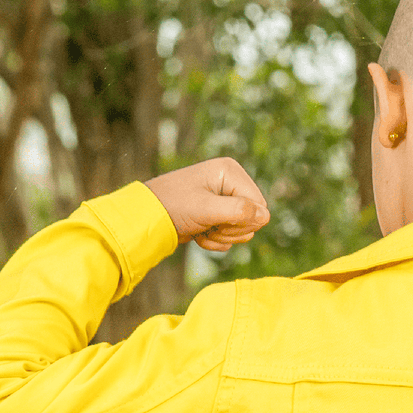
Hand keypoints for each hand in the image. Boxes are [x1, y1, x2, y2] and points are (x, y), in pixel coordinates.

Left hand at [144, 157, 270, 251]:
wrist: (146, 217)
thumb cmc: (173, 206)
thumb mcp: (206, 208)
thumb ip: (238, 211)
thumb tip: (266, 216)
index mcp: (231, 172)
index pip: (260, 206)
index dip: (242, 220)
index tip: (217, 220)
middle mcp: (231, 183)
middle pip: (254, 219)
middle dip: (231, 230)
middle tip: (208, 225)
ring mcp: (225, 200)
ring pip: (244, 230)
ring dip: (223, 237)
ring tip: (202, 228)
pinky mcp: (219, 215)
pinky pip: (232, 236)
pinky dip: (216, 240)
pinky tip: (199, 234)